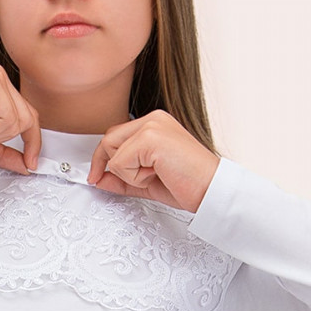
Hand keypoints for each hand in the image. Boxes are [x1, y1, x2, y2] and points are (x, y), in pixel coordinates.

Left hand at [87, 110, 219, 211]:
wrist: (212, 191)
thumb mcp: (147, 182)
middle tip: (135, 181)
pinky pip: (120, 162)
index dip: (104, 158)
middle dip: (112, 166)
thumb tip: (99, 178)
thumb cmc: (189, 185)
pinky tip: (157, 175)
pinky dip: (134, 177)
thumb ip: (122, 178)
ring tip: (155, 175)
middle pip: (108, 140)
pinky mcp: (151, 138)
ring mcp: (152, 126)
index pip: (115, 136)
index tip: (98, 176)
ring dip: (128, 174)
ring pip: (112, 152)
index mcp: (155, 124)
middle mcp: (153, 120)